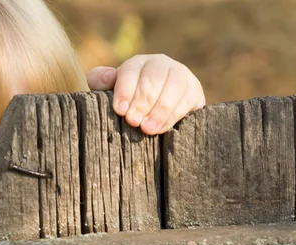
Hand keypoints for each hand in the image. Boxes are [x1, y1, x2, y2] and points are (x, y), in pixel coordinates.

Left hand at [87, 54, 205, 134]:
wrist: (157, 114)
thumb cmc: (129, 103)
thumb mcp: (112, 92)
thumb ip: (101, 82)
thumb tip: (104, 78)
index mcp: (138, 63)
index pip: (131, 70)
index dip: (125, 90)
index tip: (120, 110)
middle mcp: (161, 64)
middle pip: (153, 77)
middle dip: (142, 101)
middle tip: (133, 121)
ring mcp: (180, 75)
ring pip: (173, 86)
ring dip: (159, 109)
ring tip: (147, 129)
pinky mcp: (194, 90)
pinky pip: (186, 99)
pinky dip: (173, 115)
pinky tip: (161, 128)